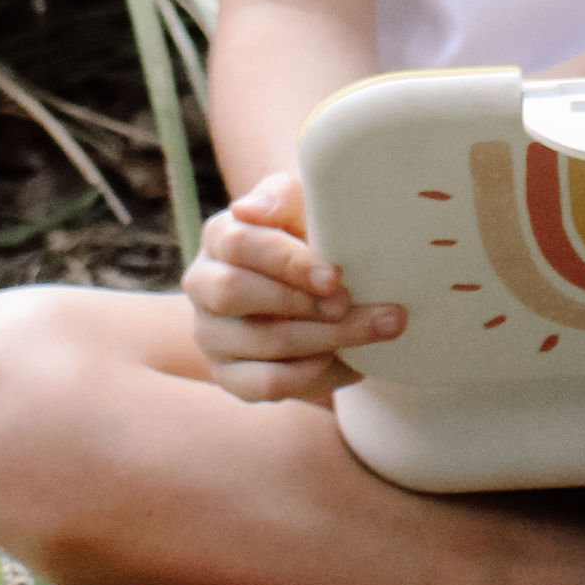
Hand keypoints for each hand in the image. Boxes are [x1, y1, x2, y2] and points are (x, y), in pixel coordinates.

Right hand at [180, 169, 405, 404]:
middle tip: (353, 305)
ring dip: (326, 339)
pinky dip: (313, 375)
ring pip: (261, 342)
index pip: (239, 244)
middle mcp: (204, 285)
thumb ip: (282, 199)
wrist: (314, 285)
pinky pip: (266, 384)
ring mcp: (212, 334)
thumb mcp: (304, 208)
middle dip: (303, 303)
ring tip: (380, 329)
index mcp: (219, 235)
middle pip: (236, 293)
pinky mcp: (230, 376)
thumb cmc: (311, 236)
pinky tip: (350, 362)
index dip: (287, 262)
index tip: (335, 277)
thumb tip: (251, 209)